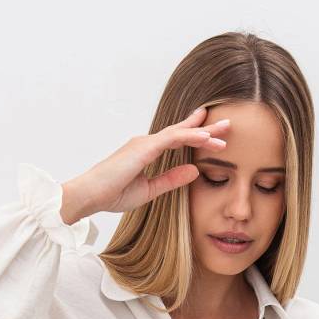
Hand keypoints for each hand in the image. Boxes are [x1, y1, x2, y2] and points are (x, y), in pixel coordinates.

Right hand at [59, 106, 229, 223]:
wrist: (90, 195)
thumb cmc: (113, 193)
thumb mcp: (150, 190)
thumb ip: (171, 179)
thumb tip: (194, 170)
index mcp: (147, 151)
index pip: (176, 139)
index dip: (195, 133)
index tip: (213, 132)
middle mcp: (147, 143)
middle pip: (182, 131)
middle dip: (205, 127)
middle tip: (227, 123)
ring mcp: (145, 143)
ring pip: (180, 133)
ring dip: (203, 132)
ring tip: (224, 131)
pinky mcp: (143, 148)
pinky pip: (172, 139)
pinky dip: (190, 136)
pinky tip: (206, 137)